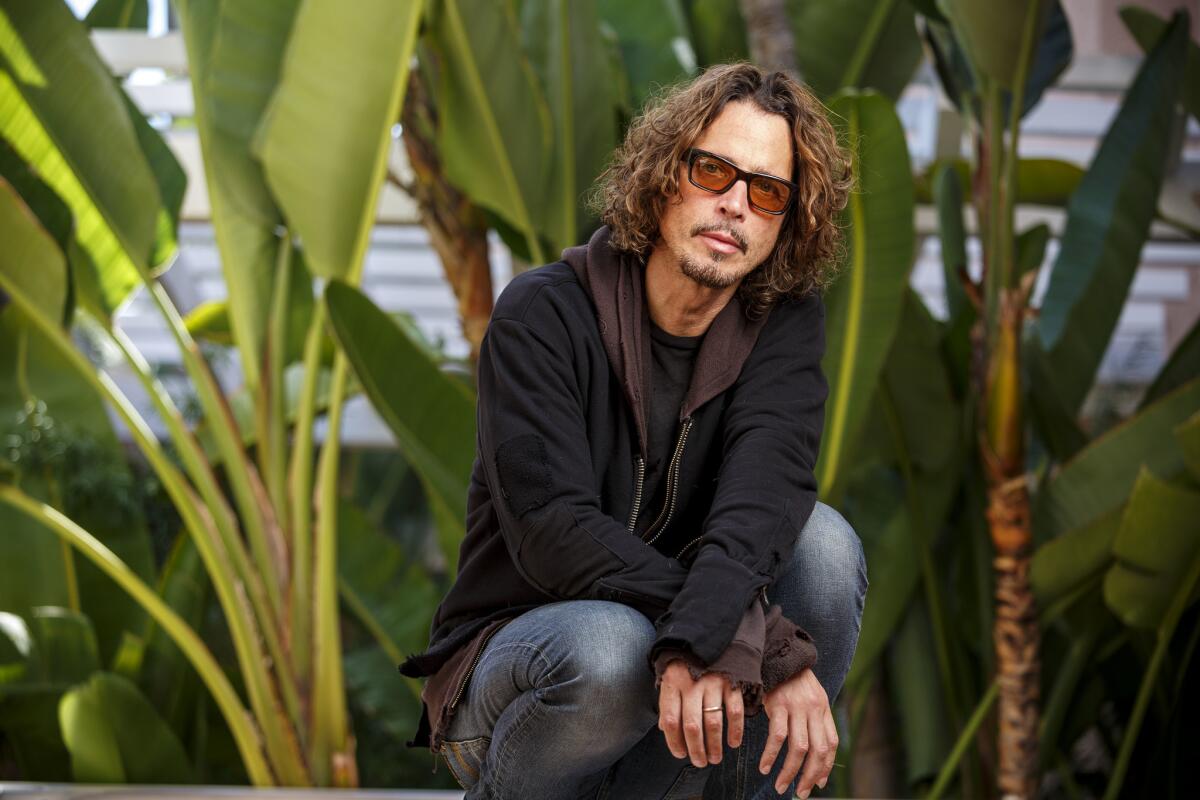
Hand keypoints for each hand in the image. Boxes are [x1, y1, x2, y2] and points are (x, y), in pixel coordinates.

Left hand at [657, 659, 744, 767]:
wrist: (709, 636)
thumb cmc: (686, 663)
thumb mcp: (670, 678)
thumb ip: (668, 703)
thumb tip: (666, 730)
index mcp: (673, 684)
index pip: (671, 720)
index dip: (674, 742)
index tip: (680, 754)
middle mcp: (692, 684)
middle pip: (692, 726)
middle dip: (696, 750)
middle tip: (700, 762)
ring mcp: (713, 683)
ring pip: (713, 722)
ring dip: (714, 745)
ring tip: (714, 758)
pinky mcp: (731, 681)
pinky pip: (735, 711)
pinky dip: (735, 730)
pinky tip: (733, 743)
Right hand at [758, 668, 836, 796]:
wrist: (777, 653)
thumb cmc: (792, 680)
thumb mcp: (811, 697)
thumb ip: (815, 721)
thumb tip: (814, 754)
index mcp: (823, 708)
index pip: (831, 744)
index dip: (825, 767)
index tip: (817, 783)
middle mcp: (813, 709)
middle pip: (818, 750)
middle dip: (809, 775)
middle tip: (800, 792)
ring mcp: (796, 707)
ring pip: (798, 747)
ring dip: (790, 770)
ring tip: (780, 785)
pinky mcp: (778, 705)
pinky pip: (777, 736)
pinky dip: (770, 755)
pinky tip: (764, 766)